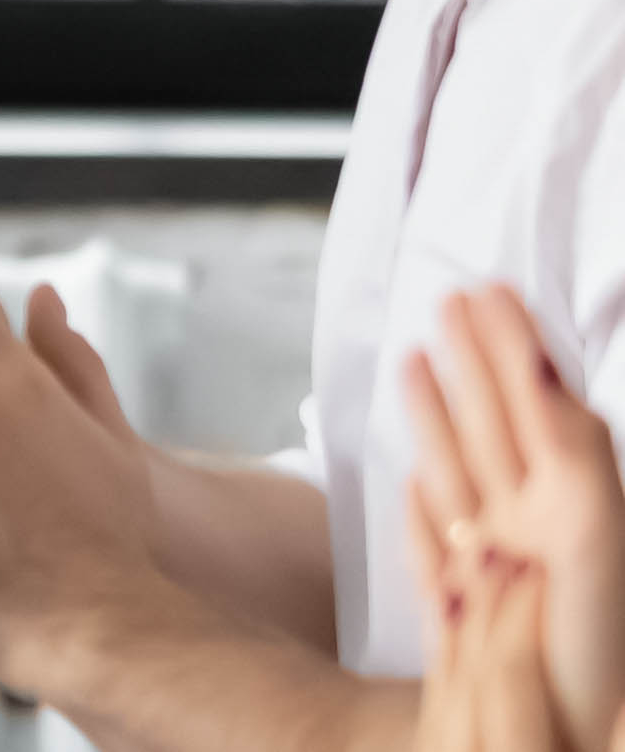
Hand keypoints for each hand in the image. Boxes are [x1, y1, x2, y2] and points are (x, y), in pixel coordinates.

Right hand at [408, 284, 624, 745]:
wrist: (548, 735)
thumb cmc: (584, 655)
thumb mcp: (588, 526)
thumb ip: (572, 451)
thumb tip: (543, 374)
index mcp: (573, 508)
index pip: (541, 406)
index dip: (519, 349)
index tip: (497, 294)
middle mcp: (536, 530)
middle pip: (503, 427)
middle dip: (481, 360)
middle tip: (457, 298)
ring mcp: (496, 566)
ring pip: (465, 470)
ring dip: (443, 412)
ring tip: (418, 356)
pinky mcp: (460, 610)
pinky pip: (439, 540)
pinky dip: (424, 505)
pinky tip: (413, 479)